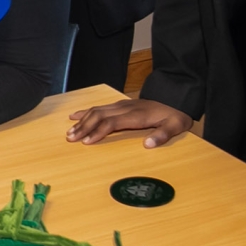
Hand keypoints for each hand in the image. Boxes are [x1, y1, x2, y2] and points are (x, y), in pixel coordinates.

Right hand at [66, 98, 192, 147]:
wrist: (176, 101)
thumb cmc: (175, 116)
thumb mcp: (175, 126)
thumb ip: (163, 135)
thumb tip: (148, 144)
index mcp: (136, 115)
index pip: (112, 123)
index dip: (98, 131)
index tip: (86, 142)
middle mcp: (125, 108)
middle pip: (99, 116)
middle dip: (84, 127)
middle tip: (70, 138)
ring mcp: (121, 105)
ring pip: (97, 111)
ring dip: (82, 121)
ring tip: (69, 131)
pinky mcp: (120, 105)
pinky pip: (99, 107)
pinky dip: (85, 112)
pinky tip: (74, 116)